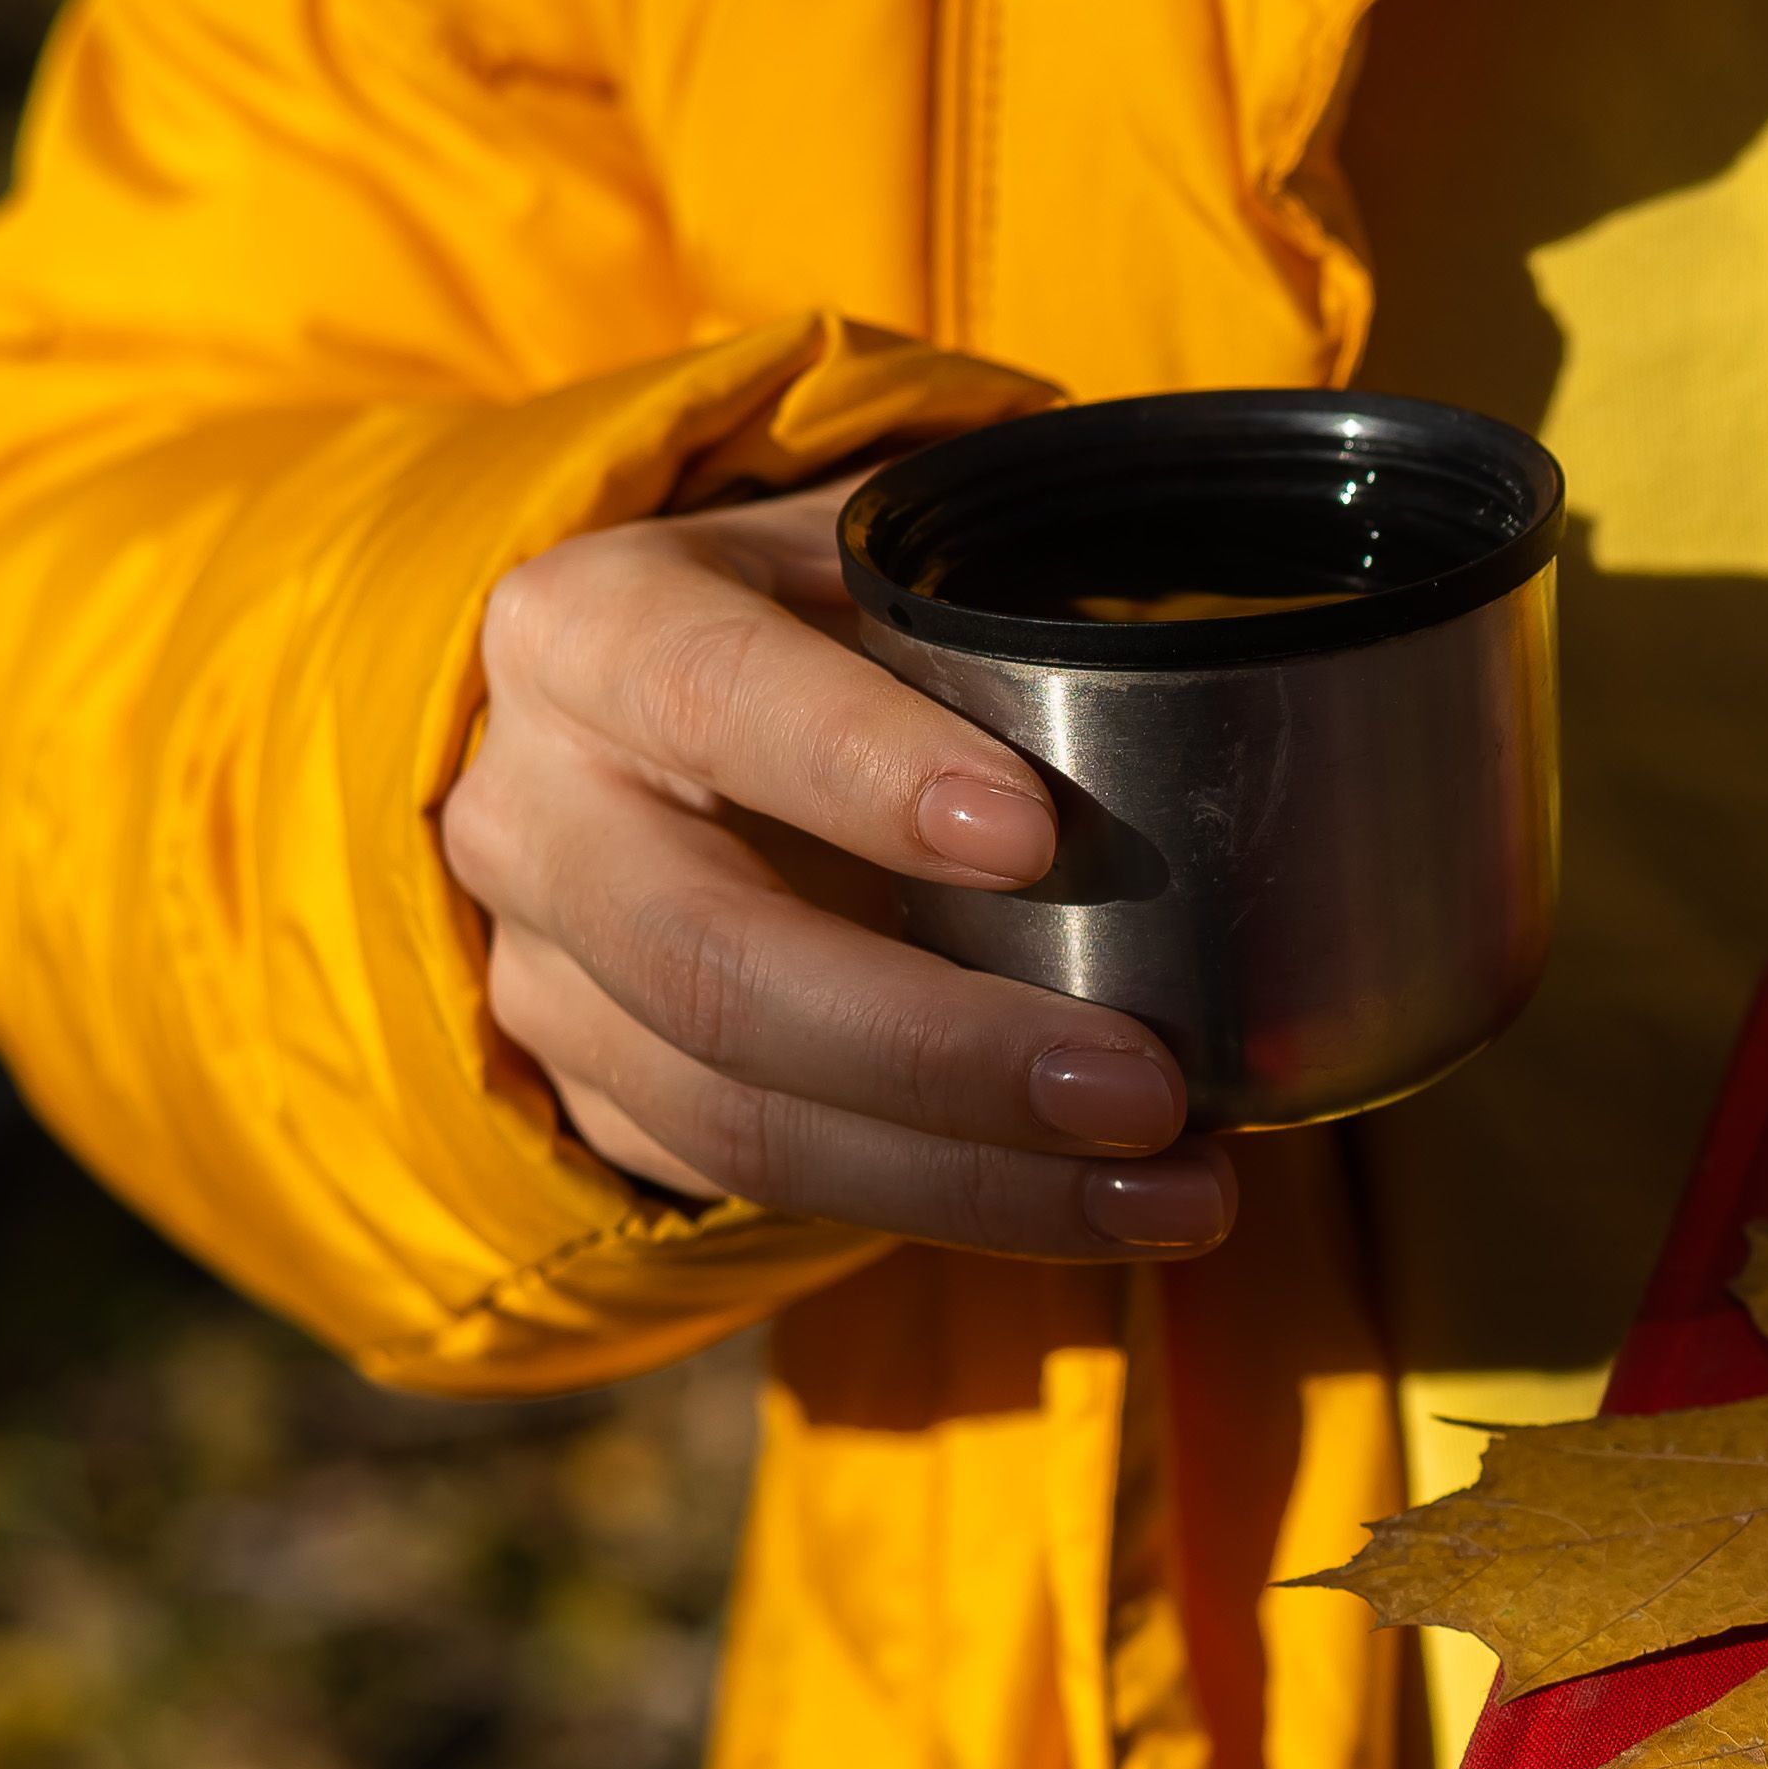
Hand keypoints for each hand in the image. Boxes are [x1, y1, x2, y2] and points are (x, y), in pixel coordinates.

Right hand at [439, 479, 1235, 1258]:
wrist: (649, 728)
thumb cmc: (819, 627)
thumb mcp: (874, 560)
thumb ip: (989, 612)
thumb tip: (1235, 706)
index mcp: (593, 629)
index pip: (711, 691)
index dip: (861, 767)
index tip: (1031, 834)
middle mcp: (533, 811)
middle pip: (711, 964)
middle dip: (943, 1049)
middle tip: (1146, 1086)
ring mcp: (545, 974)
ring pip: (736, 1118)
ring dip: (973, 1180)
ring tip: (1176, 1189)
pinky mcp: (594, 1097)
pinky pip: (759, 1186)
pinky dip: (947, 1208)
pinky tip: (1102, 1207)